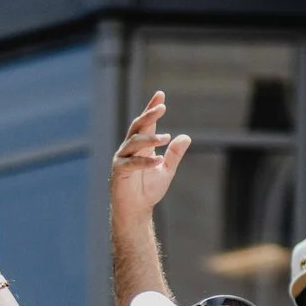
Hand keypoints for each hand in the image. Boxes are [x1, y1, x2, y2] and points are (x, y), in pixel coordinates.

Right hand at [110, 94, 190, 213]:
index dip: (151, 109)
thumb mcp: (166, 170)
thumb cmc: (148, 189)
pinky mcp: (119, 172)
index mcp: (141, 146)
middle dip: (149, 115)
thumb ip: (174, 154)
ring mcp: (122, 159)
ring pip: (134, 142)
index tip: (160, 95)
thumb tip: (186, 137)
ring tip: (166, 138)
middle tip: (162, 107)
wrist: (136, 210)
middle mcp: (129, 149)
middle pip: (138, 127)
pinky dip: (145, 162)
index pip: (146, 123)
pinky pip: (132, 163)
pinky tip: (158, 160)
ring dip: (149, 139)